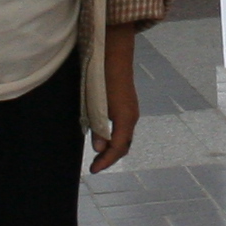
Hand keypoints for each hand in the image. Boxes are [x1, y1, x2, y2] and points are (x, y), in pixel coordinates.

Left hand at [92, 29, 141, 174]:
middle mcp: (132, 117)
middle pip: (124, 145)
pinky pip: (124, 129)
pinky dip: (115, 139)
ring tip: (98, 156)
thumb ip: (98, 127)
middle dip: (110, 158)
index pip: (117, 148)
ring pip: (125, 137)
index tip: (93, 170)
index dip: (106, 161)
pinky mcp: (128, 106)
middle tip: (95, 166)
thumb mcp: (96, 104)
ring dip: (113, 149)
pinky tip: (104, 138)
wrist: (114, 54)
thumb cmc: (102, 78)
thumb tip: (98, 148)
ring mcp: (132, 111)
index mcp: (125, 118)